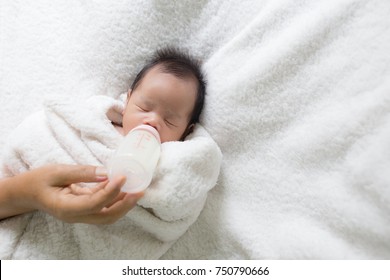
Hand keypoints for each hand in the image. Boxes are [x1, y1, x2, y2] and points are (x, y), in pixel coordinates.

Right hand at [0, 164, 142, 223]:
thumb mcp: (57, 171)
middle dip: (126, 205)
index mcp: (66, 208)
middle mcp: (76, 216)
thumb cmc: (38, 181)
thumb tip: (107, 172)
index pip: (94, 204)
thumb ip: (81, 173)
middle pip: (106, 216)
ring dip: (124, 203)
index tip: (123, 177)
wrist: (27, 193)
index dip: (111, 192)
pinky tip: (124, 186)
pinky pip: (103, 206)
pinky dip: (115, 197)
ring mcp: (81, 214)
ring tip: (137, 188)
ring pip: (107, 214)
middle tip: (140, 190)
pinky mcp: (85, 209)